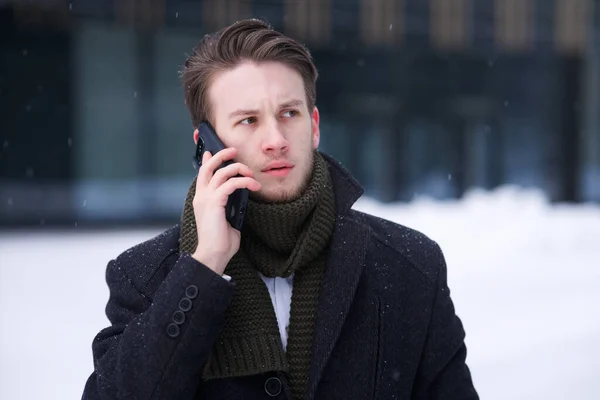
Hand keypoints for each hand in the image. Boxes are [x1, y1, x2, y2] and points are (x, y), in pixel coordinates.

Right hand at [191, 148, 260, 274]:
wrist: (214, 255)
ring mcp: (206, 198)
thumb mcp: (226, 220)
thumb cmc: (221, 243)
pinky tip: (253, 186)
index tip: (212, 151)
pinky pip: (231, 183)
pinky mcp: (214, 202)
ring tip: (251, 174)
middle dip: (220, 155)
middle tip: (233, 151)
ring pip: (221, 172)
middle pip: (207, 167)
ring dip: (238, 169)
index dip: (207, 161)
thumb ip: (228, 209)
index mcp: (202, 200)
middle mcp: (201, 196)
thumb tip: (238, 204)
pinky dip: (244, 181)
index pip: (202, 175)